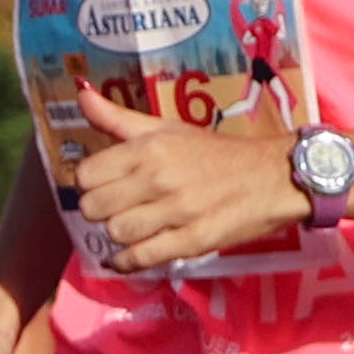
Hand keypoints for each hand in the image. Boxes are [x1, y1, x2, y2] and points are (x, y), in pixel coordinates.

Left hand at [63, 84, 303, 271]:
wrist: (274, 176)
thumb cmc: (215, 152)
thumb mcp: (166, 128)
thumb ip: (117, 117)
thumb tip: (80, 91)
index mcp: (149, 148)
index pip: (86, 175)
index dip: (90, 183)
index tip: (105, 185)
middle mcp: (159, 177)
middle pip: (94, 207)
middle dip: (100, 210)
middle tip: (116, 208)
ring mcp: (176, 211)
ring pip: (115, 232)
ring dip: (117, 234)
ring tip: (131, 228)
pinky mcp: (193, 240)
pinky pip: (141, 258)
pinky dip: (127, 261)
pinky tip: (128, 256)